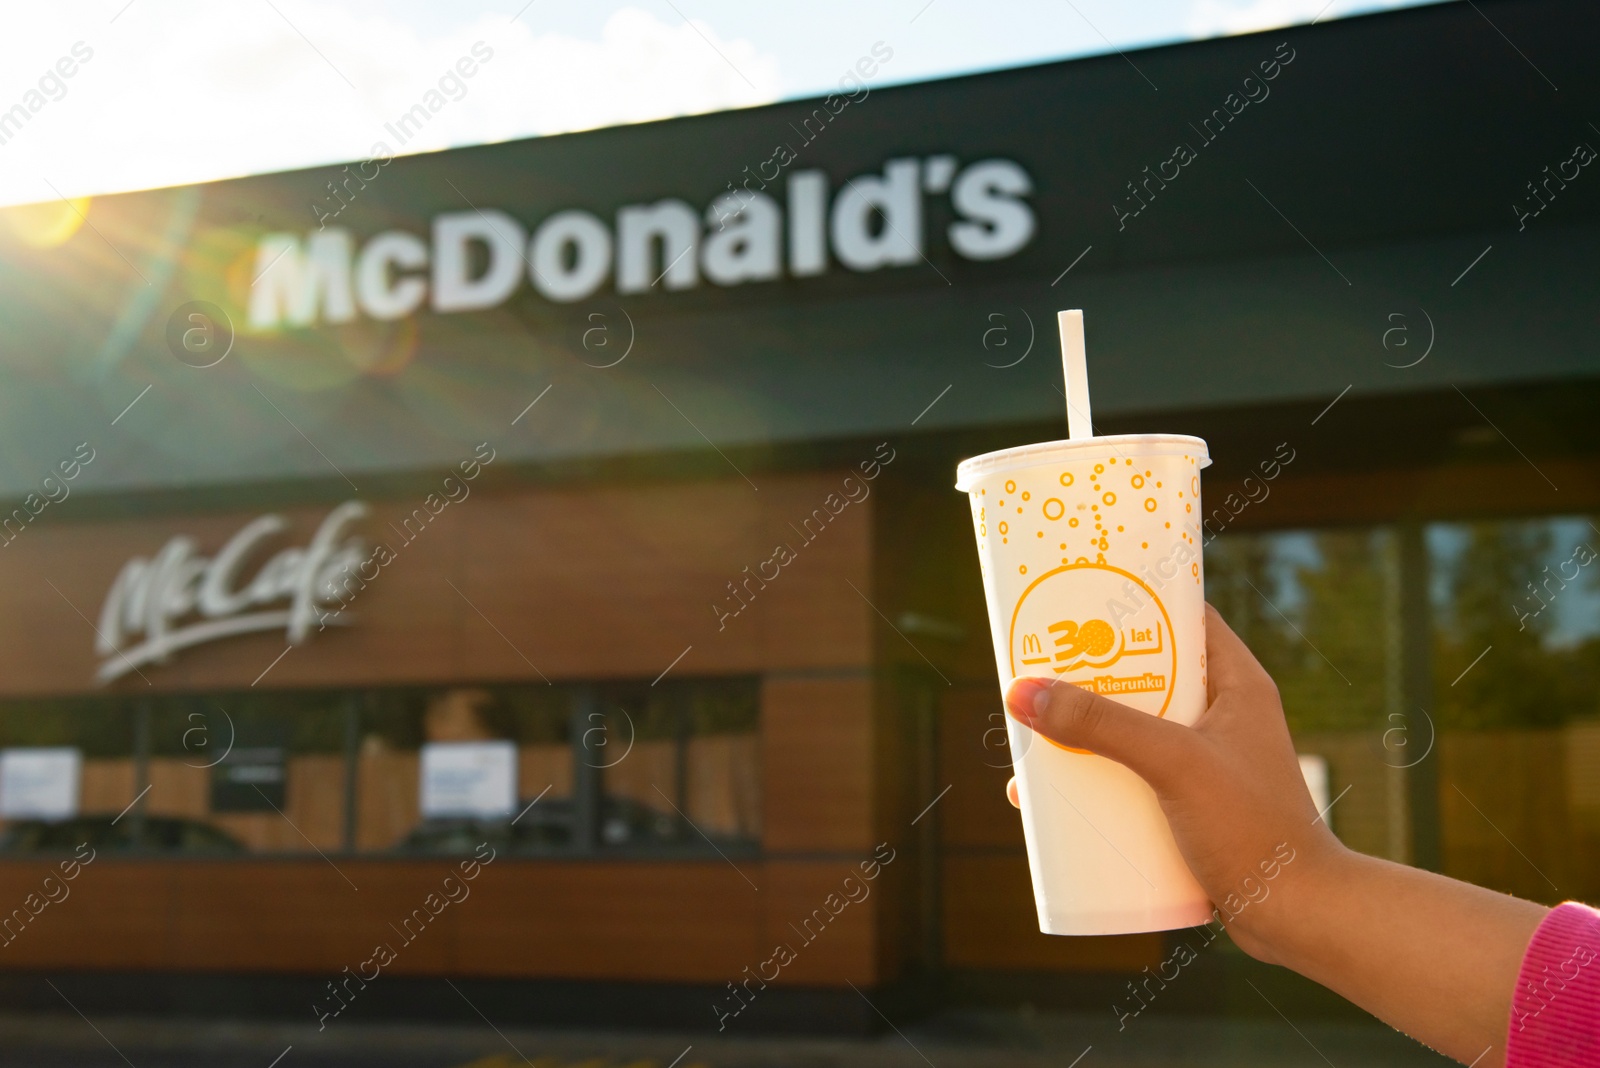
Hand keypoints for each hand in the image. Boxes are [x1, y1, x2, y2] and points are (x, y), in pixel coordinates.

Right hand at [1003, 603, 1343, 960]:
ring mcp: (1208, 765)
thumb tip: (1023, 693)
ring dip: (1086, 736)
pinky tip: (1058, 803)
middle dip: (1090, 677)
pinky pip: (1135, 780)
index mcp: (1237, 686)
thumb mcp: (1173, 764)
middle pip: (1146, 676)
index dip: (1134, 603)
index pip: (1185, 618)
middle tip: (1039, 671)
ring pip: (1134, 732)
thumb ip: (1101, 725)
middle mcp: (1224, 718)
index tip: (1080, 602)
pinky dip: (1098, 783)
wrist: (1299, 917)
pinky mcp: (1194, 808)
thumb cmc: (1255, 830)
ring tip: (1035, 742)